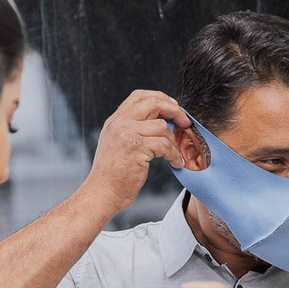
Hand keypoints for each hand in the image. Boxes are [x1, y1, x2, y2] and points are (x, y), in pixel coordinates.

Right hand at [84, 90, 190, 212]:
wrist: (103, 192)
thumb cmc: (114, 174)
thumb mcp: (118, 143)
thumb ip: (134, 129)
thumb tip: (163, 122)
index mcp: (115, 120)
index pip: (139, 96)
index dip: (160, 97)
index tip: (174, 106)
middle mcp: (119, 123)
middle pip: (153, 103)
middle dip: (174, 110)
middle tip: (185, 123)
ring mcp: (126, 134)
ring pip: (162, 126)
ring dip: (174, 141)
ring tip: (176, 154)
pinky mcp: (136, 147)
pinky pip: (164, 144)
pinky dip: (174, 154)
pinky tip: (175, 163)